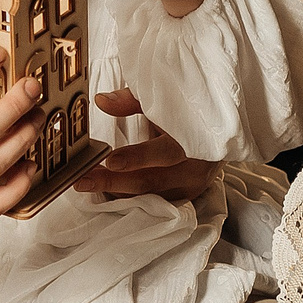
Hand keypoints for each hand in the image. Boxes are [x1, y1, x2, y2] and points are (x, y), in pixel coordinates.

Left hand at [77, 88, 215, 201]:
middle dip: (113, 182)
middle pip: (151, 180)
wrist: (220, 132)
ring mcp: (190, 186)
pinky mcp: (184, 196)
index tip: (110, 160)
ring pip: (149, 195)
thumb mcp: (165, 100)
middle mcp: (194, 167)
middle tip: (83, 179)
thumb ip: (133, 101)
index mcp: (194, 139)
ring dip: (115, 191)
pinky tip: (104, 191)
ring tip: (87, 183)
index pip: (165, 152)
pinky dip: (128, 197)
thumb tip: (102, 101)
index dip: (138, 157)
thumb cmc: (188, 113)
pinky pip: (152, 202)